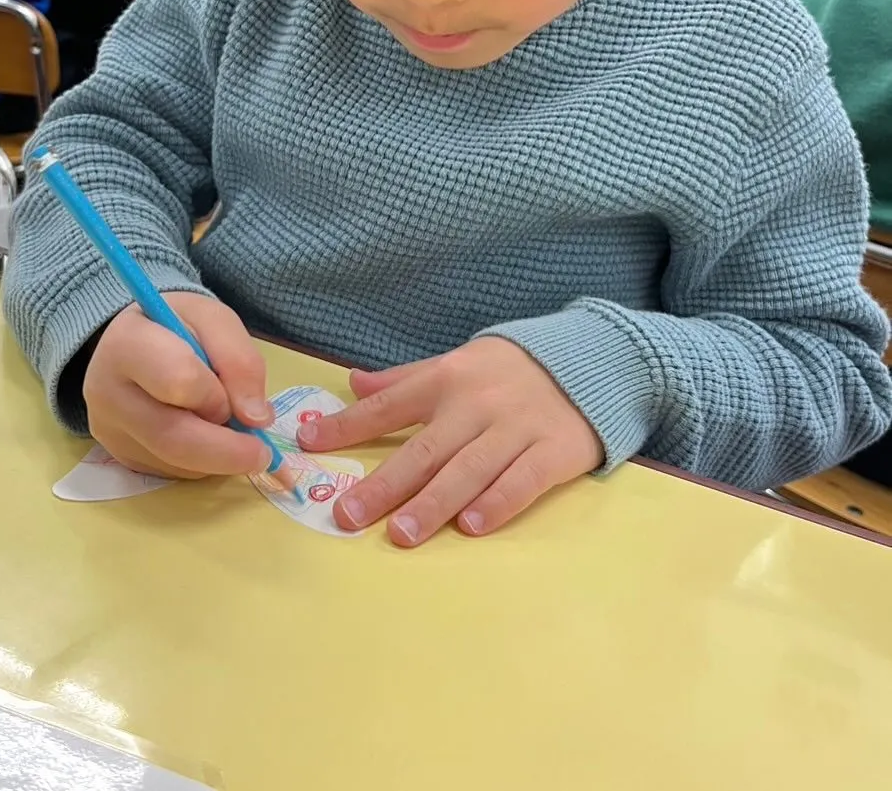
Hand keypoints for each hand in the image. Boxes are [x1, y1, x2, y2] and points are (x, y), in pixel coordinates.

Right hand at [83, 294, 273, 478]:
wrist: (134, 340)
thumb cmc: (177, 325)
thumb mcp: (214, 320)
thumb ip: (240, 360)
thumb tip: (255, 418)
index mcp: (126, 343)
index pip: (177, 381)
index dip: (216, 395)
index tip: (242, 400)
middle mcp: (105, 392)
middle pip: (171, 436)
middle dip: (226, 450)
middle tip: (262, 453)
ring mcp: (108, 429)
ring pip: (174, 462)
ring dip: (216, 457)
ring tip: (233, 433)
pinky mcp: (119, 456)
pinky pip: (170, 471)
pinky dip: (201, 463)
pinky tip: (206, 436)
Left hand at [299, 339, 602, 545]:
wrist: (589, 361)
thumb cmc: (509, 370)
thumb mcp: (455, 362)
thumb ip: (404, 378)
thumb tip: (352, 381)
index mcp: (446, 378)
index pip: (387, 405)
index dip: (347, 425)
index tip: (307, 443)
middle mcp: (476, 404)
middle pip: (425, 448)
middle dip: (385, 483)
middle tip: (349, 514)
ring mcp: (516, 428)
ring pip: (468, 470)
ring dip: (433, 503)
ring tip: (402, 535)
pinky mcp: (554, 451)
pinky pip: (522, 481)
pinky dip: (497, 503)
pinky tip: (472, 528)